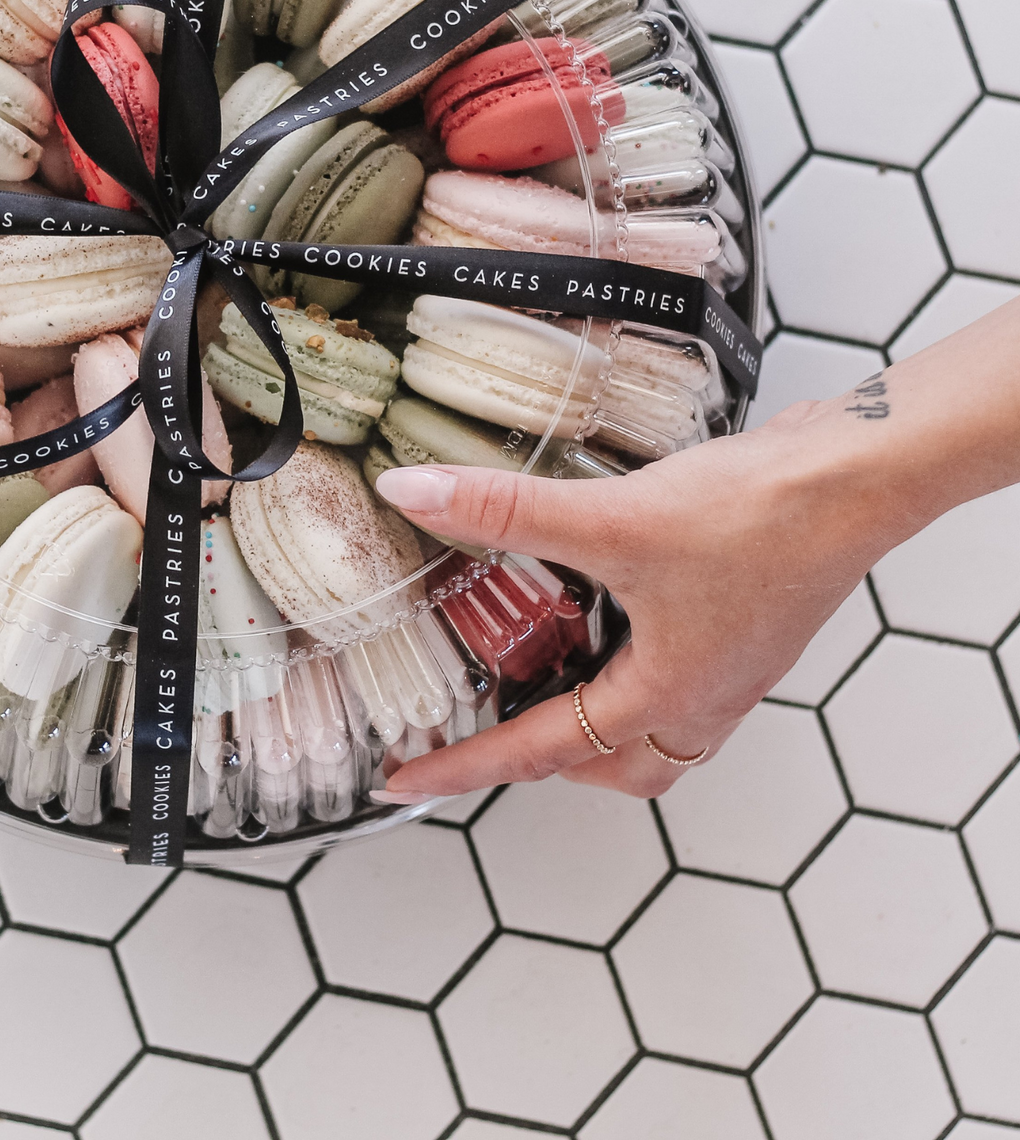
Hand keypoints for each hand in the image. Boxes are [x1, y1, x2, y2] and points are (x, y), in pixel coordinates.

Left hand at [371, 296, 1019, 799]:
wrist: (854, 478)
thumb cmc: (758, 519)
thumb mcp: (610, 521)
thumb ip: (506, 513)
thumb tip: (416, 497)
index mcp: (664, 698)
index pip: (538, 754)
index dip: (463, 766)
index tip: (405, 781)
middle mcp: (699, 697)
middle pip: (610, 764)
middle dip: (539, 758)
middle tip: (478, 730)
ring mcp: (725, 663)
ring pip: (647, 726)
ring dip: (587, 712)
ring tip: (533, 670)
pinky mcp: (738, 622)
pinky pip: (670, 673)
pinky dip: (623, 661)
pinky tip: (599, 605)